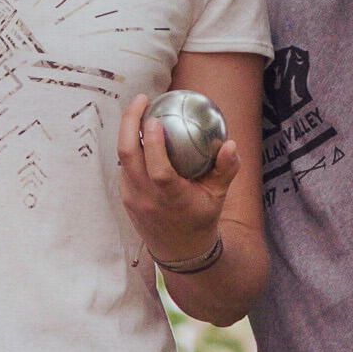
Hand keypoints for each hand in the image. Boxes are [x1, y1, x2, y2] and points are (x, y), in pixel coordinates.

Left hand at [115, 85, 231, 277]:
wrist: (179, 251)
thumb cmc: (201, 218)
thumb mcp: (218, 197)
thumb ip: (225, 170)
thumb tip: (230, 143)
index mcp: (170, 198)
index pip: (157, 169)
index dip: (152, 142)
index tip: (154, 118)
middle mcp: (146, 197)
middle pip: (127, 154)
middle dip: (129, 122)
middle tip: (141, 100)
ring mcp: (132, 197)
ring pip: (122, 159)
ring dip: (127, 131)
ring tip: (140, 110)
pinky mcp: (125, 196)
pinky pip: (124, 166)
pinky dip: (131, 146)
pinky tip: (139, 131)